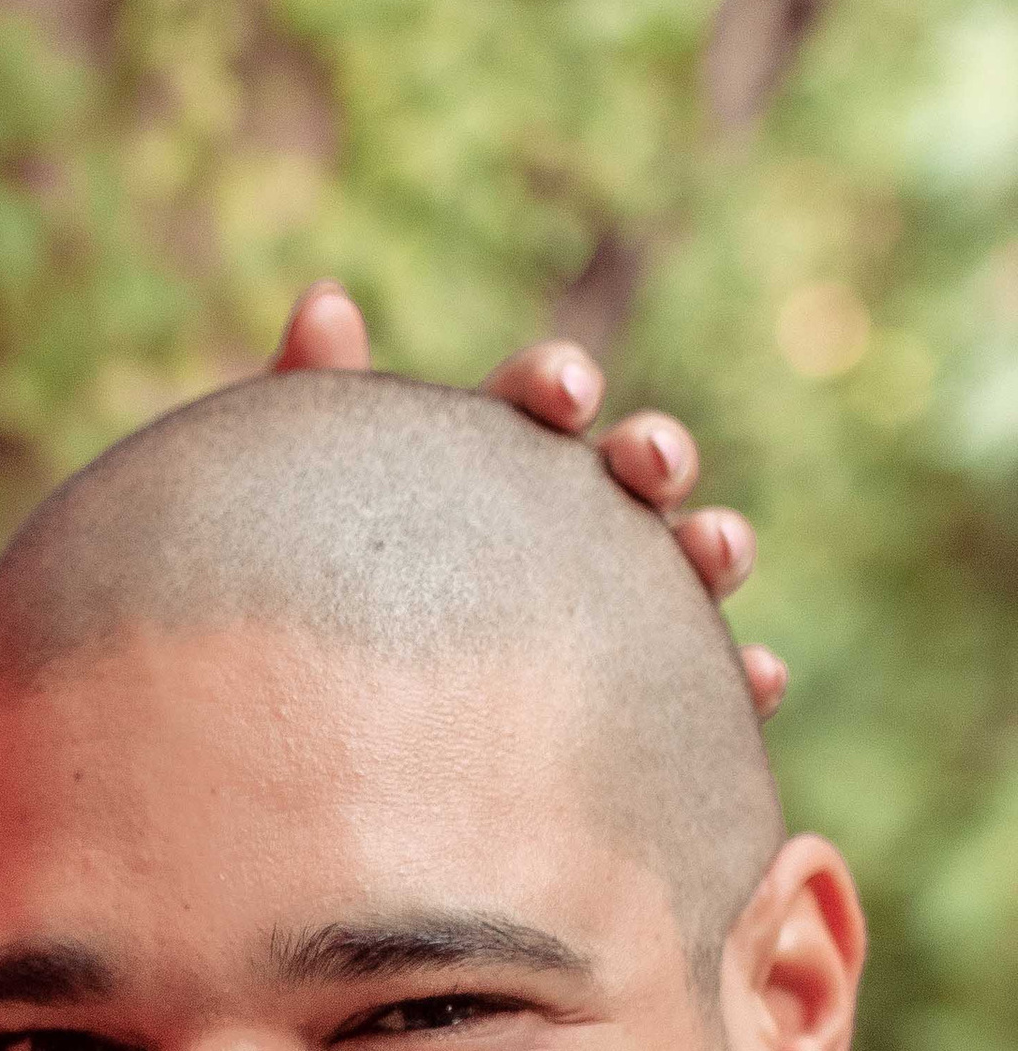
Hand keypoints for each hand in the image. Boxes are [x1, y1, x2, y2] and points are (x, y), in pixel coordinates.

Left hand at [272, 281, 786, 716]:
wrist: (299, 753)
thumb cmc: (297, 605)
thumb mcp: (294, 510)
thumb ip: (310, 408)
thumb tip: (324, 297)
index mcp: (483, 465)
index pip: (530, 402)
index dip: (552, 386)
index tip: (561, 391)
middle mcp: (557, 532)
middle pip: (625, 474)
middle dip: (650, 453)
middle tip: (647, 462)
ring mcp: (604, 617)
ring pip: (679, 572)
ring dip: (712, 545)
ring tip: (713, 550)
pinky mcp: (628, 707)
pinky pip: (699, 692)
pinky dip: (738, 679)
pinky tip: (754, 678)